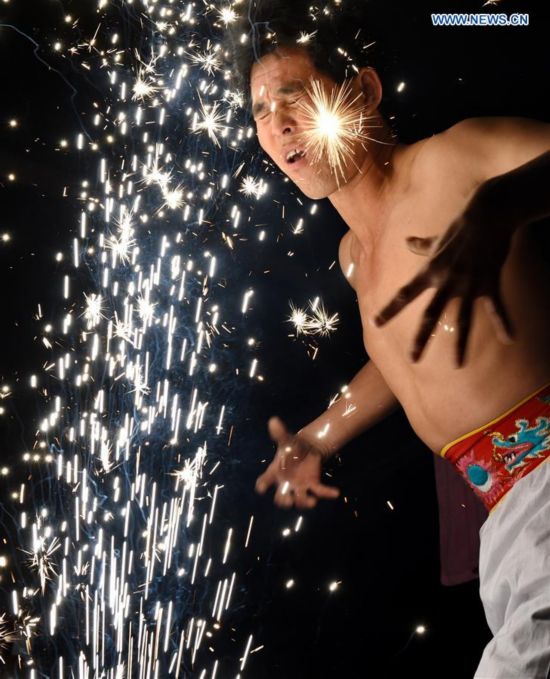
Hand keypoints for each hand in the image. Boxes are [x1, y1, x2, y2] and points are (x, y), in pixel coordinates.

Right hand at [255, 417, 339, 509]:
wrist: (306, 448)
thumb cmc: (292, 447)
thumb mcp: (286, 439)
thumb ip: (279, 432)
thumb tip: (273, 421)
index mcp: (275, 472)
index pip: (265, 480)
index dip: (262, 485)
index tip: (261, 488)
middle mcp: (286, 483)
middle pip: (281, 497)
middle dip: (284, 501)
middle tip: (289, 501)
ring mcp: (299, 486)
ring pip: (300, 500)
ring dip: (305, 502)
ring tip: (312, 501)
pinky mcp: (313, 485)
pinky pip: (320, 491)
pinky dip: (327, 493)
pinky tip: (335, 492)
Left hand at [373, 203, 515, 366]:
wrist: (488, 213)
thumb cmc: (461, 224)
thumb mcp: (438, 238)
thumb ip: (422, 246)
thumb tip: (409, 241)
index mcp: (431, 272)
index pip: (404, 294)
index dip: (389, 310)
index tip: (375, 323)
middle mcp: (446, 282)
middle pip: (430, 316)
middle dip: (421, 339)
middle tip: (412, 359)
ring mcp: (468, 285)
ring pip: (462, 321)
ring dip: (460, 346)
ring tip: (457, 366)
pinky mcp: (489, 283)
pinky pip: (496, 308)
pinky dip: (503, 323)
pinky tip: (511, 339)